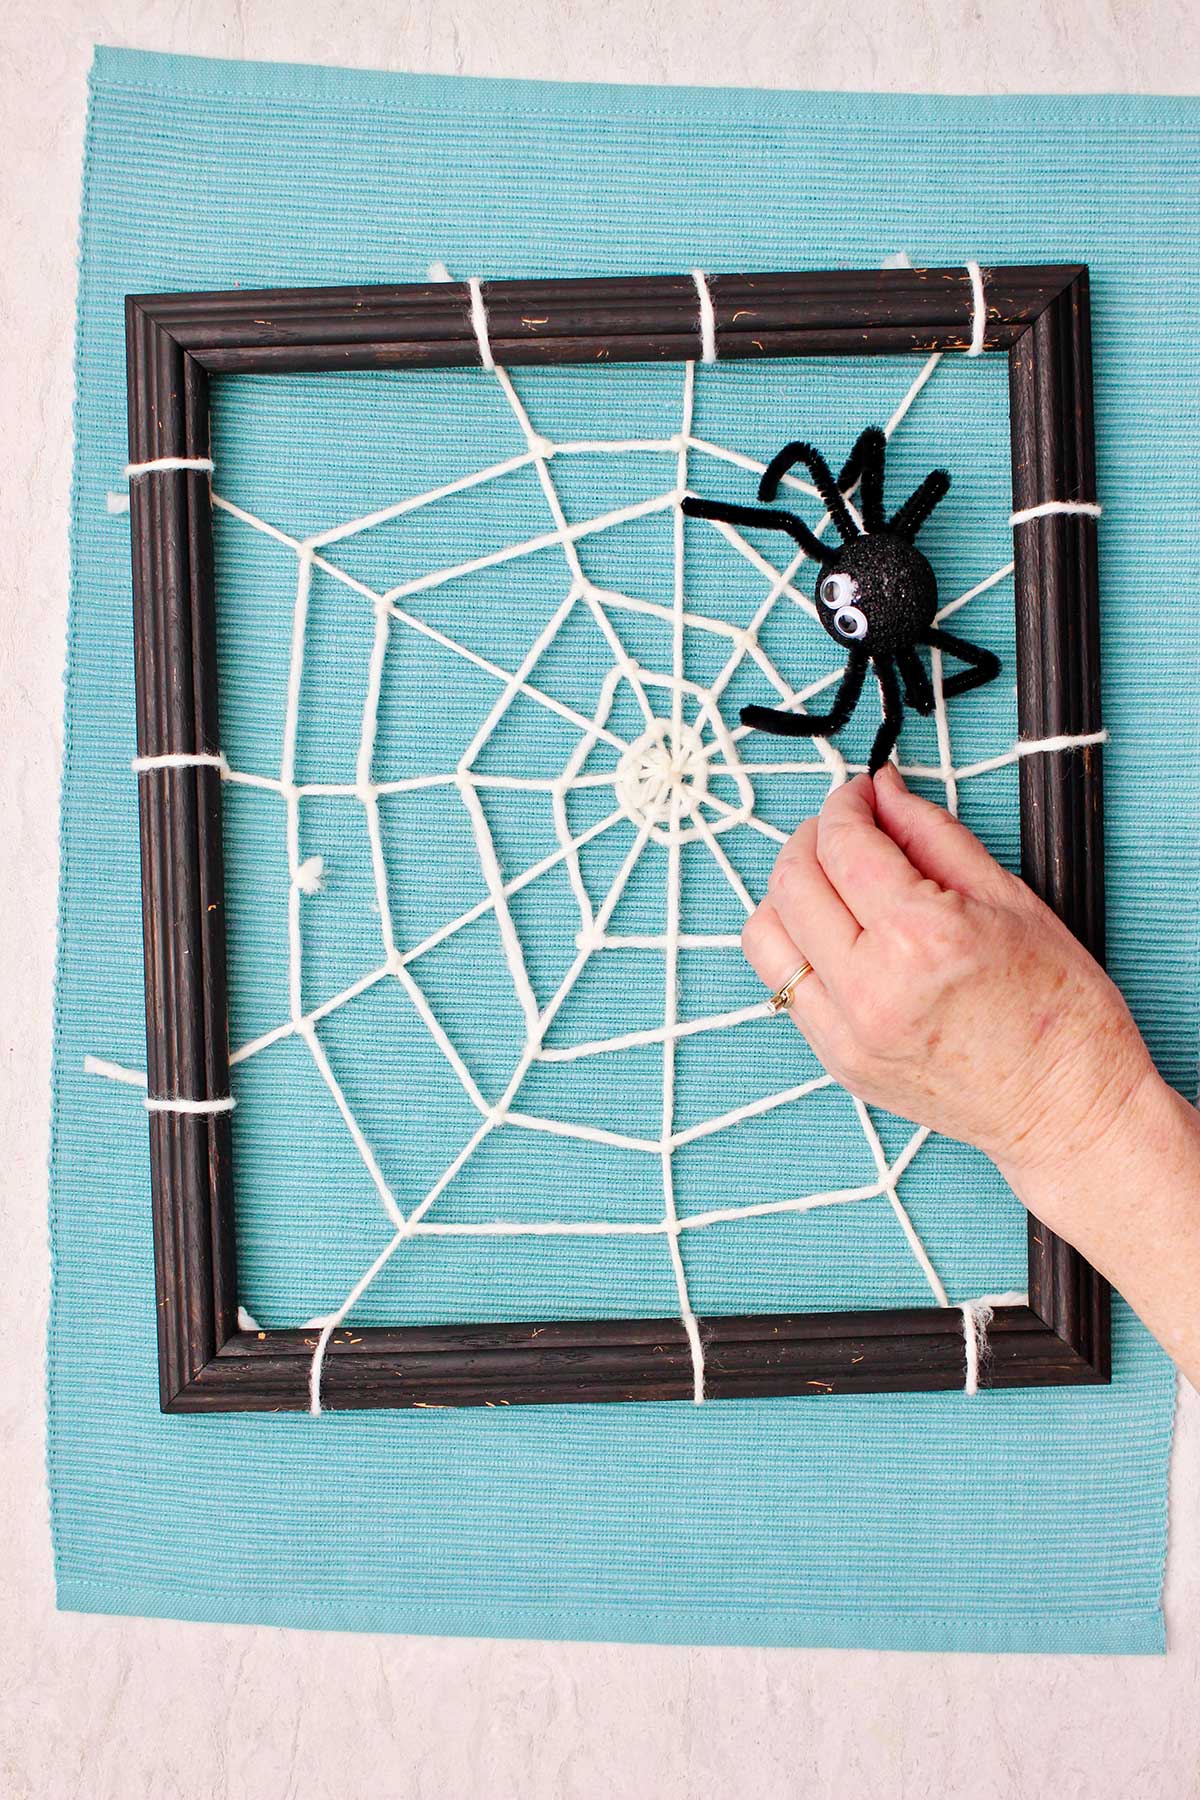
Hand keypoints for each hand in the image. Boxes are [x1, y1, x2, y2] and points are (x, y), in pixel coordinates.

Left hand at [741, 764, 1154, 1212]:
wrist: (1066, 1110)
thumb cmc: (1060, 1011)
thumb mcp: (1009, 898)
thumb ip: (930, 834)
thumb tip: (883, 792)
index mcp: (921, 938)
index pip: (844, 846)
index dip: (846, 804)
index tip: (860, 793)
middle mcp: (870, 988)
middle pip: (791, 882)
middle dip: (812, 838)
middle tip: (847, 829)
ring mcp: (844, 1033)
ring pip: (766, 935)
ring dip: (790, 893)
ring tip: (834, 883)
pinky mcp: (835, 1061)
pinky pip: (783, 984)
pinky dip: (799, 945)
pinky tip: (838, 935)